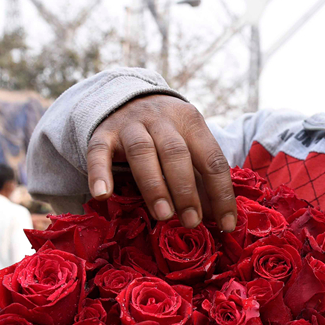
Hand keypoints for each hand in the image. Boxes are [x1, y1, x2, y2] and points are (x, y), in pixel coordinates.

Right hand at [86, 94, 236, 231]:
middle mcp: (162, 119)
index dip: (221, 194)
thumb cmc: (166, 134)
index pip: (212, 159)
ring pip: (142, 152)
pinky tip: (103, 195)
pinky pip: (99, 153)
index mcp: (191, 121)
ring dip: (154, 186)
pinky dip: (100, 174)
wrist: (128, 98)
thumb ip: (201, 179)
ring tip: (162, 215)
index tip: (226, 226)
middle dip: (186, 190)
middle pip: (176, 153)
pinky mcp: (103, 133)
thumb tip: (218, 219)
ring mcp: (131, 124)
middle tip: (191, 222)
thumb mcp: (189, 145)